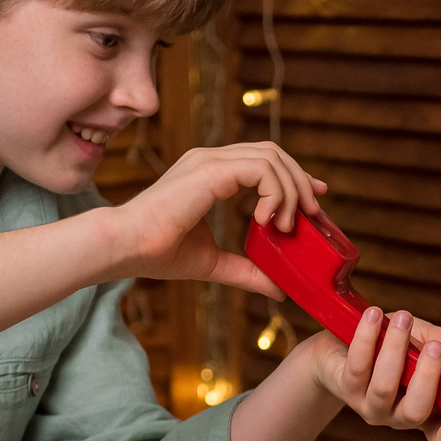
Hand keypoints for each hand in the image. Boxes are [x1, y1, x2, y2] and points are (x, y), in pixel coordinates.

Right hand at [104, 141, 324, 293]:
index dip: (294, 176)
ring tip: (287, 225)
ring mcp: (210, 160)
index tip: (314, 199)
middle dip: (301, 179)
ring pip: (272, 157)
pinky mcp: (210, 170)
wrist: (125, 248)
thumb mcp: (214, 263)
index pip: (263, 159)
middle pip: (273, 151)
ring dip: (290, 190)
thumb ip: (247, 271)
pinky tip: (268, 220)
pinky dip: (275, 193)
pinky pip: (261, 169)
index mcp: (210, 172)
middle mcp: (211, 159)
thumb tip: (278, 289)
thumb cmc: (156, 253)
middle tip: (314, 212)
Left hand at [301, 307, 440, 440]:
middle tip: (435, 347)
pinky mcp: (346, 389)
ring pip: (384, 388)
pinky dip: (366, 337)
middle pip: (415, 414)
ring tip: (403, 318)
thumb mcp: (433, 340)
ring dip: (396, 349)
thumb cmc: (399, 346)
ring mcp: (370, 407)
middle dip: (427, 379)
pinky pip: (357, 366)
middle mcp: (398, 417)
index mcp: (428, 414)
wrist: (346, 343)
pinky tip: (374, 315)